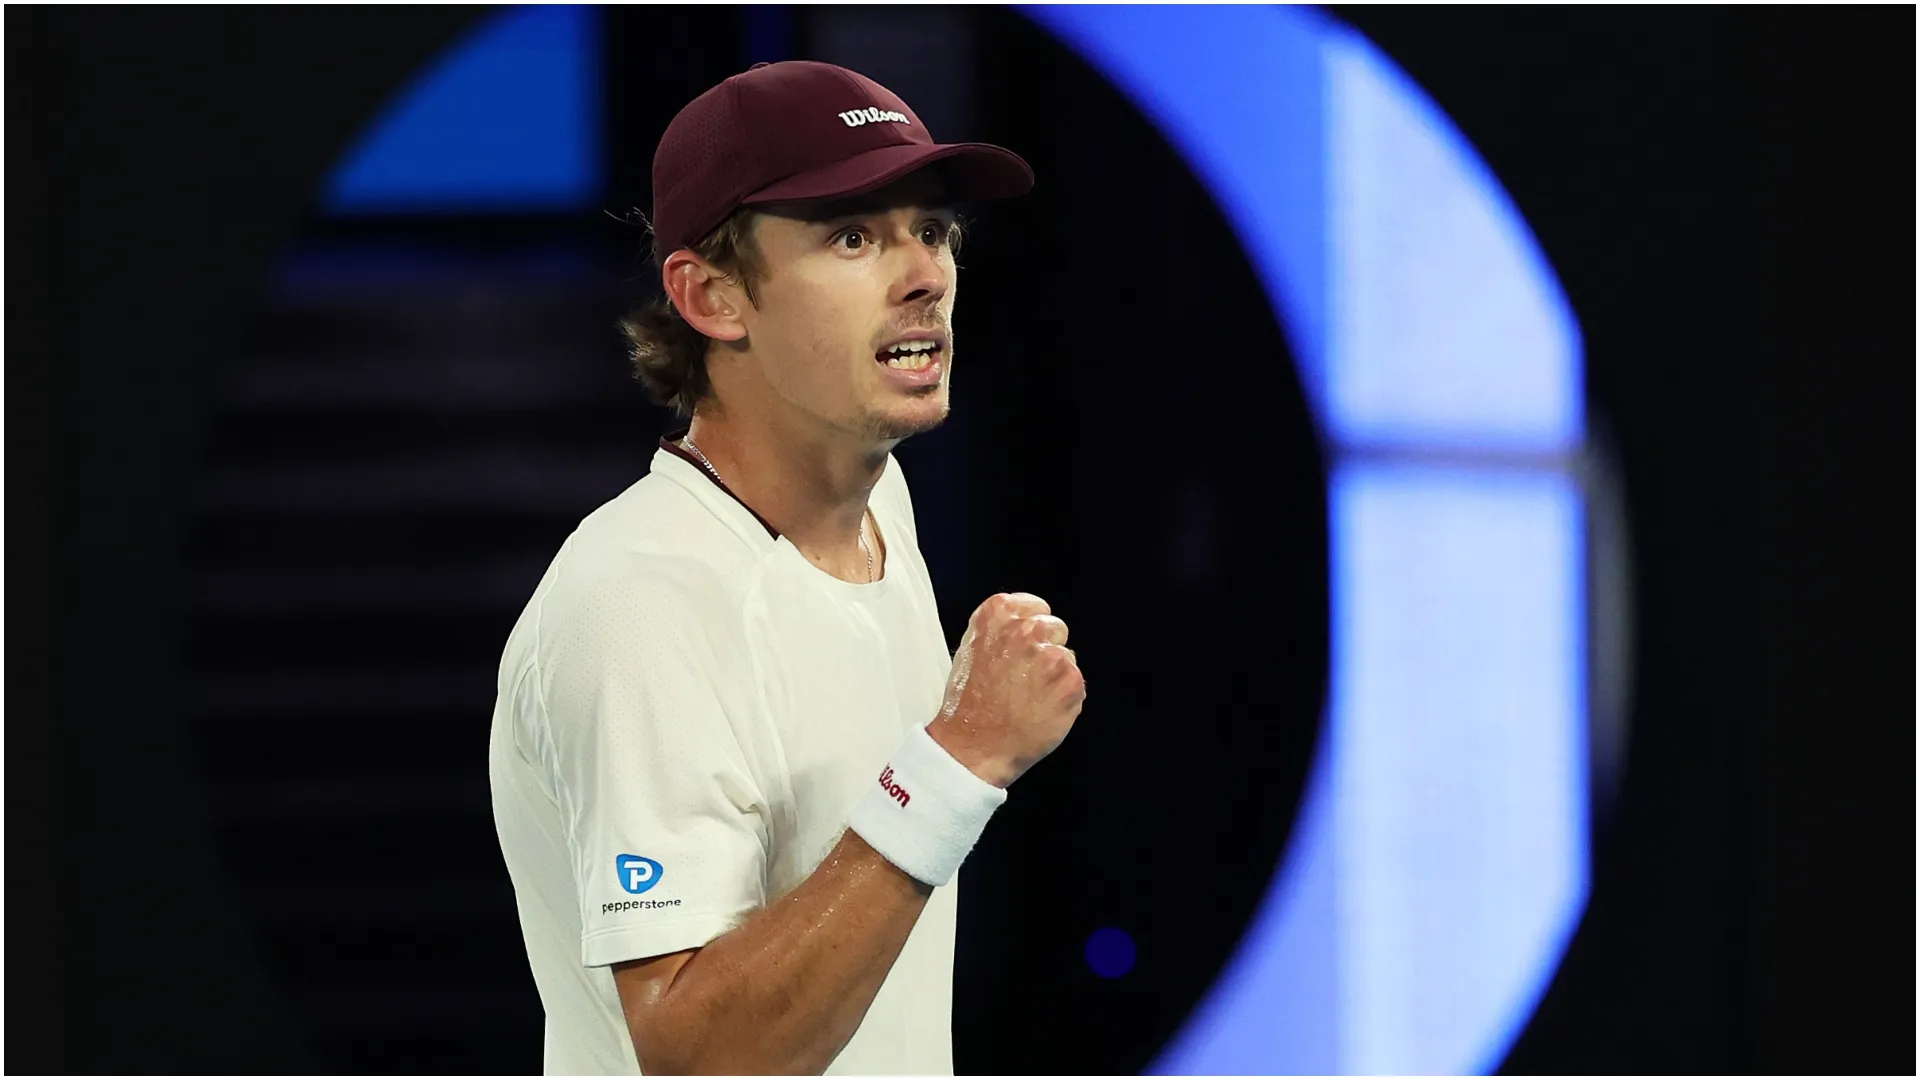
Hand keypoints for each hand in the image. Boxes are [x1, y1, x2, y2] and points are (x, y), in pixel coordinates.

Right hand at [928, 593, 1085, 787]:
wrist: (975, 745)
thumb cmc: (969, 704)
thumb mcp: (972, 650)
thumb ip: (1000, 631)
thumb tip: (1023, 626)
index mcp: (998, 615)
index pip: (1035, 606)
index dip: (1031, 631)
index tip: (1025, 646)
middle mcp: (1027, 630)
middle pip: (1055, 628)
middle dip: (1045, 650)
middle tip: (1024, 678)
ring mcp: (1051, 656)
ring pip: (1067, 657)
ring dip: (1054, 676)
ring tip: (1028, 698)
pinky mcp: (1071, 682)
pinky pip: (1076, 683)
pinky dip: (1064, 698)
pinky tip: (1040, 710)